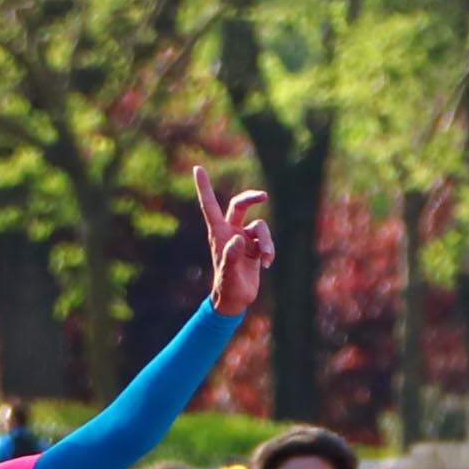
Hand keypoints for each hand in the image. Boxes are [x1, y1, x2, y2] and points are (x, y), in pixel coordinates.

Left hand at [196, 168, 275, 315]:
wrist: (236, 300)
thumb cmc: (227, 288)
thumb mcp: (228, 274)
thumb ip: (231, 256)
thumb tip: (238, 238)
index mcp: (218, 234)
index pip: (210, 205)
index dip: (204, 187)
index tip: (198, 168)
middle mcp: (231, 232)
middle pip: (240, 205)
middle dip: (252, 198)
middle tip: (264, 197)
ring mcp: (244, 238)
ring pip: (260, 227)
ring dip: (266, 242)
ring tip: (266, 258)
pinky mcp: (255, 247)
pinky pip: (267, 241)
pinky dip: (269, 251)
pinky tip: (267, 264)